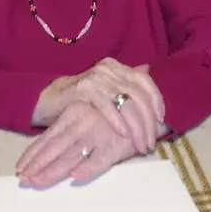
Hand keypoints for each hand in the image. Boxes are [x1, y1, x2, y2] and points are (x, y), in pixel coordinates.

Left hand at [16, 100, 140, 186]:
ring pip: (71, 157)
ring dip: (53, 171)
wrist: (141, 106)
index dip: (33, 154)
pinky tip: (75, 176)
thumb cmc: (109, 113)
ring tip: (38, 182)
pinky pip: (99, 160)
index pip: (48, 138)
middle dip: (37, 166)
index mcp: (73, 114)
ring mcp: (97, 136)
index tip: (20, 167)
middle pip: (54, 149)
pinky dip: (88, 168)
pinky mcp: (114, 147)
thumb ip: (65, 130)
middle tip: (23, 179)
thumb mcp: (83, 116)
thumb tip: (44, 146)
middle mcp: (82, 125)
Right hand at [34, 58, 164, 151]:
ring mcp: (96, 77)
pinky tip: (123, 134)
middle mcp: (108, 69)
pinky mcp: (83, 89)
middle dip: (147, 120)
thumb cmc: (81, 102)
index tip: (161, 120)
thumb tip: (156, 102)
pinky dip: (117, 120)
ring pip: (125, 100)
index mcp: (117, 68)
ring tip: (140, 144)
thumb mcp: (107, 95)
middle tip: (151, 141)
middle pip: (138, 93)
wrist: (49, 100)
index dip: (156, 100)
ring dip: (136, 125)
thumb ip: (128, 93)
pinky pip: (106, 105)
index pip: (144, 80)